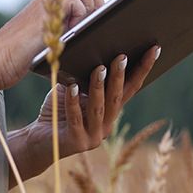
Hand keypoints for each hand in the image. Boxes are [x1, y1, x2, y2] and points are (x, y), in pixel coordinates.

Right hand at [0, 0, 104, 91]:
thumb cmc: (24, 57)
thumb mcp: (52, 40)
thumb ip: (66, 30)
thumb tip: (90, 33)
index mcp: (53, 3)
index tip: (93, 20)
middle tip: (89, 22)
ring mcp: (48, 0)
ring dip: (88, 4)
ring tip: (78, 26)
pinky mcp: (47, 8)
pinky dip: (78, 16)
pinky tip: (67, 31)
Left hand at [7, 46, 159, 181]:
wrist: (40, 142)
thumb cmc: (57, 112)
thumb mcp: (73, 91)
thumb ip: (84, 77)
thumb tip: (91, 49)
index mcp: (110, 112)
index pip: (130, 89)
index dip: (142, 70)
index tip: (153, 50)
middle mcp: (106, 126)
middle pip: (116, 98)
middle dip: (120, 76)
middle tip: (122, 56)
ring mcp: (93, 137)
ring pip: (99, 108)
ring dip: (99, 87)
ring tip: (100, 68)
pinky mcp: (76, 143)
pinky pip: (75, 118)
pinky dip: (73, 102)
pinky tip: (72, 87)